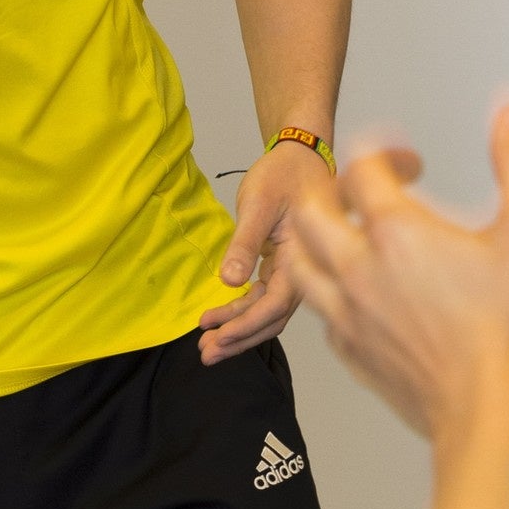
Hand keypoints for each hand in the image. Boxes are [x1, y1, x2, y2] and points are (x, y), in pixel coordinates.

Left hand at [197, 139, 333, 362]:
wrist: (299, 155)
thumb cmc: (285, 174)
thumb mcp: (260, 204)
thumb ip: (246, 243)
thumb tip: (230, 281)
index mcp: (303, 259)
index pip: (274, 305)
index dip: (245, 324)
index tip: (216, 334)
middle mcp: (300, 272)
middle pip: (271, 318)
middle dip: (238, 338)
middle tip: (205, 353)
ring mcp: (291, 272)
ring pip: (265, 313)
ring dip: (238, 331)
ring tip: (206, 345)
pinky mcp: (279, 268)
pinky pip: (262, 299)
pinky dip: (241, 312)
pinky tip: (219, 321)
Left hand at [285, 103, 508, 442]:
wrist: (494, 417)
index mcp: (398, 233)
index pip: (362, 168)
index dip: (383, 153)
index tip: (406, 162)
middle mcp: (359, 270)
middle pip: (308, 212)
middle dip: (329, 190)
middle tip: (362, 191)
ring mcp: (348, 316)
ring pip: (301, 265)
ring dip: (317, 242)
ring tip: (347, 236)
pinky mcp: (351, 355)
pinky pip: (321, 313)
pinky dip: (331, 293)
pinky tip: (362, 295)